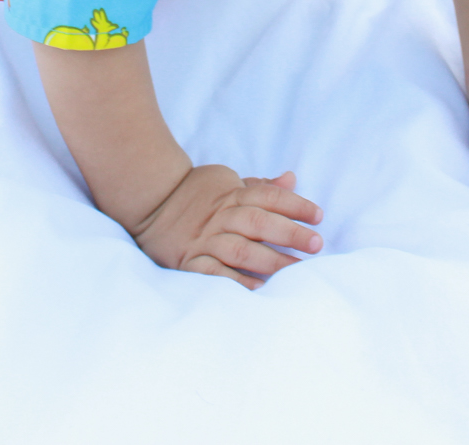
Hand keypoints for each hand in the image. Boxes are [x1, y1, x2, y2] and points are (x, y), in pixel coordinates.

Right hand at [129, 165, 323, 288]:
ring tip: (297, 271)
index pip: (269, 197)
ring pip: (241, 250)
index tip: (318, 216)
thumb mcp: (226, 180)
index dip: (295, 205)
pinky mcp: (191, 261)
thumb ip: (259, 185)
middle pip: (259, 223)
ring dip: (271, 261)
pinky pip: (215, 273)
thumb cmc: (195, 192)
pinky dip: (237, 282)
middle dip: (289, 233)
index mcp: (231, 195)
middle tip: (316, 244)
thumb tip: (291, 178)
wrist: (150, 202)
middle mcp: (221, 217)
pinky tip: (260, 289)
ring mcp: (205, 240)